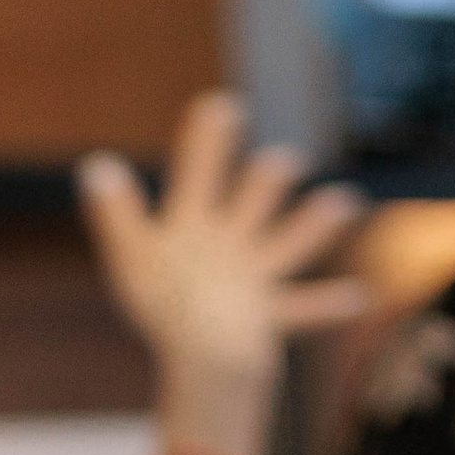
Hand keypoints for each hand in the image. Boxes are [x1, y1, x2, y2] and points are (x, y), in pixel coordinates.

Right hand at [77, 92, 365, 399]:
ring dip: (315, 224)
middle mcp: (230, 246)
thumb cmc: (160, 304)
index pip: (197, 172)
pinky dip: (328, 305)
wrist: (207, 350)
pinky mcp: (270, 317)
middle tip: (288, 162)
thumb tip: (96, 163)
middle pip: (250, 205)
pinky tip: (358, 297)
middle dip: (266, 182)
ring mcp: (254, 280)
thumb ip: (115, 210)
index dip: (207, 139)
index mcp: (193, 227)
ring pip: (289, 245)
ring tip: (346, 202)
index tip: (220, 104)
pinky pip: (302, 310)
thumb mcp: (128, 253)